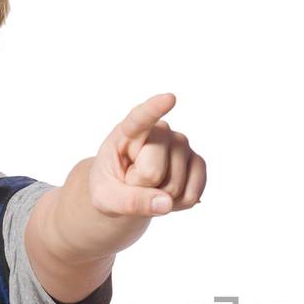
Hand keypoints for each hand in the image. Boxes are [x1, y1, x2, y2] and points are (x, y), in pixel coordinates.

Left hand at [89, 93, 206, 217]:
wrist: (126, 191)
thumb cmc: (110, 187)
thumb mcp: (106, 198)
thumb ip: (130, 201)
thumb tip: (166, 203)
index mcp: (128, 131)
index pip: (141, 118)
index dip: (155, 109)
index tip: (170, 98)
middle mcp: (160, 131)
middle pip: (153, 171)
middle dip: (142, 188)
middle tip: (133, 183)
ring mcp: (181, 145)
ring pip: (175, 185)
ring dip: (160, 198)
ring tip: (149, 188)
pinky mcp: (197, 162)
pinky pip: (193, 193)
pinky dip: (179, 204)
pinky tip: (168, 196)